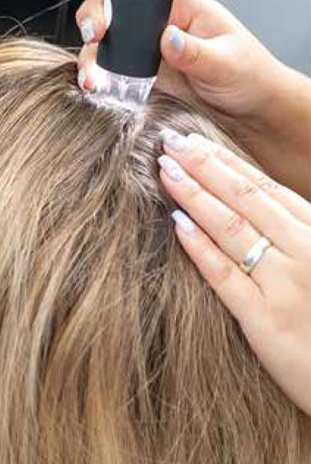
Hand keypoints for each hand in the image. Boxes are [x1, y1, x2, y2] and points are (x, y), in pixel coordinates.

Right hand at [77, 0, 310, 197]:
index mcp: (182, 3)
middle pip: (111, 6)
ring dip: (91, 56)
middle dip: (93, 18)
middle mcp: (158, 21)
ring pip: (103, 40)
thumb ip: (194, 51)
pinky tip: (99, 87)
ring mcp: (145, 47)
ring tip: (94, 79)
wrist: (249, 108)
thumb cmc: (248, 74)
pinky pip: (108, 69)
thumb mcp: (226, 62)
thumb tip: (167, 37)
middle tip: (96, 36)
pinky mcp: (139, 72)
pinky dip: (97, 77)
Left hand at [158, 129, 310, 416]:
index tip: (194, 140)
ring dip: (195, 196)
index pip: (267, 190)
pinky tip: (176, 224)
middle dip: (204, 166)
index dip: (227, 162)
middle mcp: (307, 253)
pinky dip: (200, 248)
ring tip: (166, 170)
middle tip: (169, 141)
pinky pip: (226, 277)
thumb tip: (259, 206)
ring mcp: (287, 287)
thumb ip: (297, 235)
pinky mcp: (267, 323)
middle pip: (246, 200)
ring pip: (232, 229)